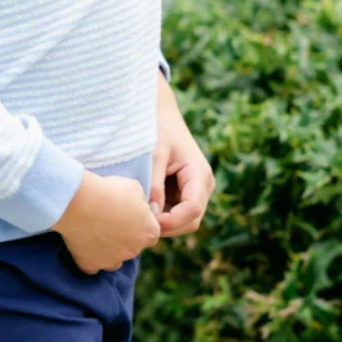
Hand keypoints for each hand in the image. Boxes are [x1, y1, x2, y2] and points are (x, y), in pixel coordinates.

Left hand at [150, 69, 215, 236]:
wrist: (161, 116)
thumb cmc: (158, 130)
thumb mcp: (154, 153)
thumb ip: (154, 183)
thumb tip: (151, 213)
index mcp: (200, 175)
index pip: (193, 210)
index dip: (171, 221)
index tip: (146, 220)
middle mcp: (203, 187)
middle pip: (190, 222)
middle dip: (167, 226)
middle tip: (138, 221)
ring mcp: (195, 192)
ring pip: (183, 222)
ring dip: (163, 222)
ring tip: (139, 213)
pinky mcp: (184, 194)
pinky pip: (175, 214)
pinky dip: (160, 215)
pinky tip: (142, 206)